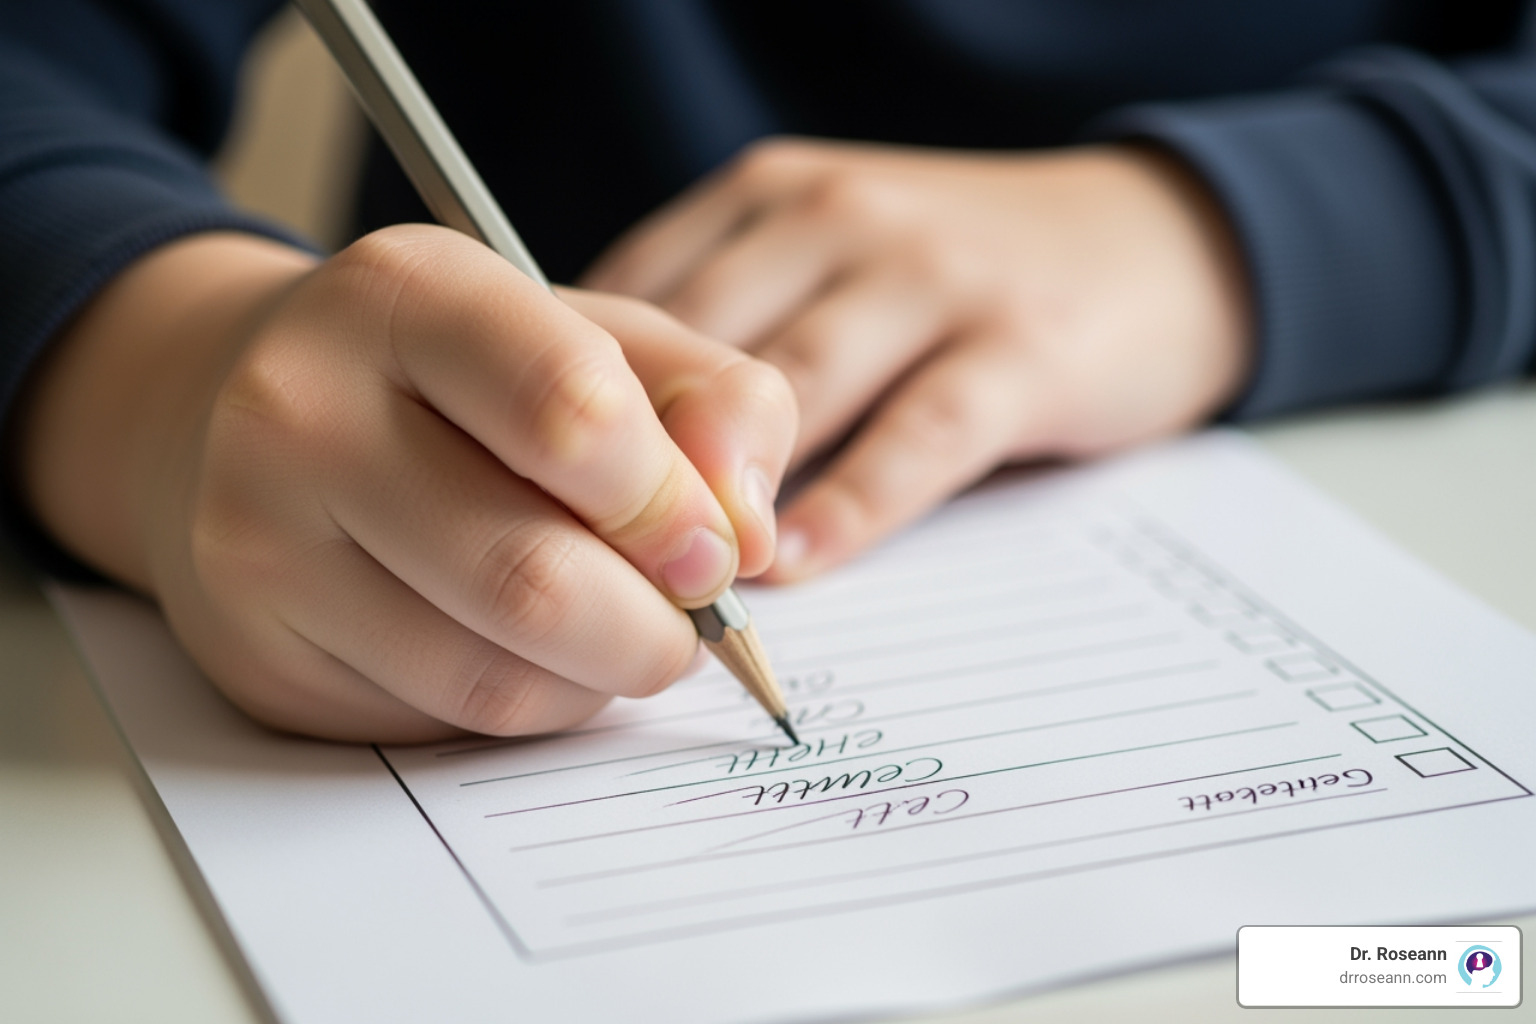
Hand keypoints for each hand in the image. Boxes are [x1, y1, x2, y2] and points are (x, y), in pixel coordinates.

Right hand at [19, 226, 794, 740]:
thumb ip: (712, 405)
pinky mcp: (259, 653)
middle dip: (654, 628)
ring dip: (596, 679)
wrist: (242, 410)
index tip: (716, 549)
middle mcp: (303, 409)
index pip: (572, 412)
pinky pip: (441, 721)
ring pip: (492, 676)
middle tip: (687, 622)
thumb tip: (753, 534)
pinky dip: (526, 706)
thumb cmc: (464, 378)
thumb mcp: (600, 340)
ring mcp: (257, 541)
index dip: (673, 505)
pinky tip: (527, 652)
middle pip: (533, 578)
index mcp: (407, 294)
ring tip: (612, 631)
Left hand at [585, 139, 1251, 579]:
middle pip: (694, 346)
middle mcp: (836, 221)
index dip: (569, 403)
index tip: (524, 496)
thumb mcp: (821, 261)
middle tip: (570, 561)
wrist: (1149, 243)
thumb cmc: (949, 277)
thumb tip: (592, 453)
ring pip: (794, 388)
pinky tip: (798, 563)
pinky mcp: (1022, 347)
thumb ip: (718, 332)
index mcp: (766, 199)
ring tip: (673, 581)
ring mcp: (932, 278)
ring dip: (724, 490)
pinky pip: (918, 435)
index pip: (629, 295)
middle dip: (629, 459)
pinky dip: (850, 506)